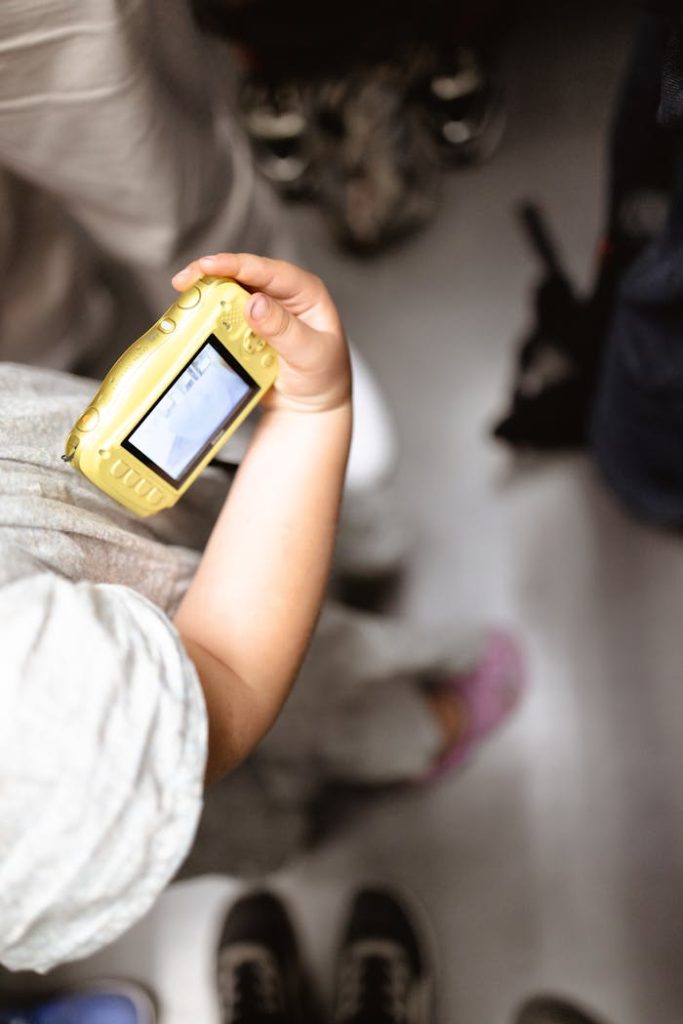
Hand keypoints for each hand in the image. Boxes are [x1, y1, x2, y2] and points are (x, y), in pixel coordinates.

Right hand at [172, 252, 351, 413]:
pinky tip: (191, 320)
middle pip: (242, 275)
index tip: (208, 265)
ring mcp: (262, 310)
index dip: (237, 264)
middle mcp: (282, 295)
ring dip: (205, 296)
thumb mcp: (309, 354)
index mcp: (305, 292)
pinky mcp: (246, 327)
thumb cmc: (323, 377)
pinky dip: (207, 317)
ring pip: (229, 293)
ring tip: (184, 301)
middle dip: (211, 275)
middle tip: (184, 282)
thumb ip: (283, 329)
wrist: (310, 405)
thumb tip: (254, 304)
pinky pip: (224, 317)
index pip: (269, 271)